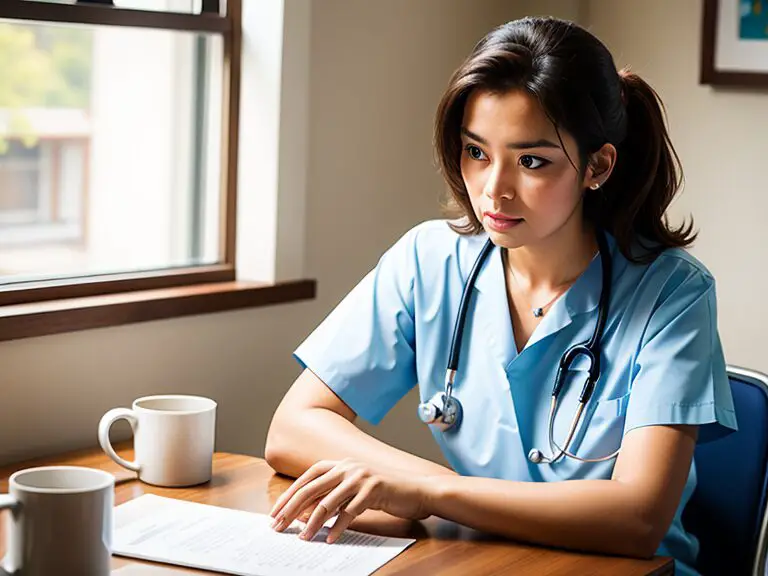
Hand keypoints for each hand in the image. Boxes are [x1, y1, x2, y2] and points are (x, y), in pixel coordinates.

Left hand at [269, 459, 431, 542]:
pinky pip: (349, 512)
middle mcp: (347, 466)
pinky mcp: (373, 489)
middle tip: (278, 527)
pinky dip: (337, 528)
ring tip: (303, 538)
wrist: (415, 490)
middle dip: (291, 509)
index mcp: (340, 464)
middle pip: (311, 489)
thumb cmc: (382, 492)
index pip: (307, 478)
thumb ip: (332, 495)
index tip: (275, 513)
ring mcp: (360, 477)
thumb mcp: (353, 489)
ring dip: (312, 523)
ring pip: (327, 502)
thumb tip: (302, 513)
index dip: (289, 495)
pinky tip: (330, 539)